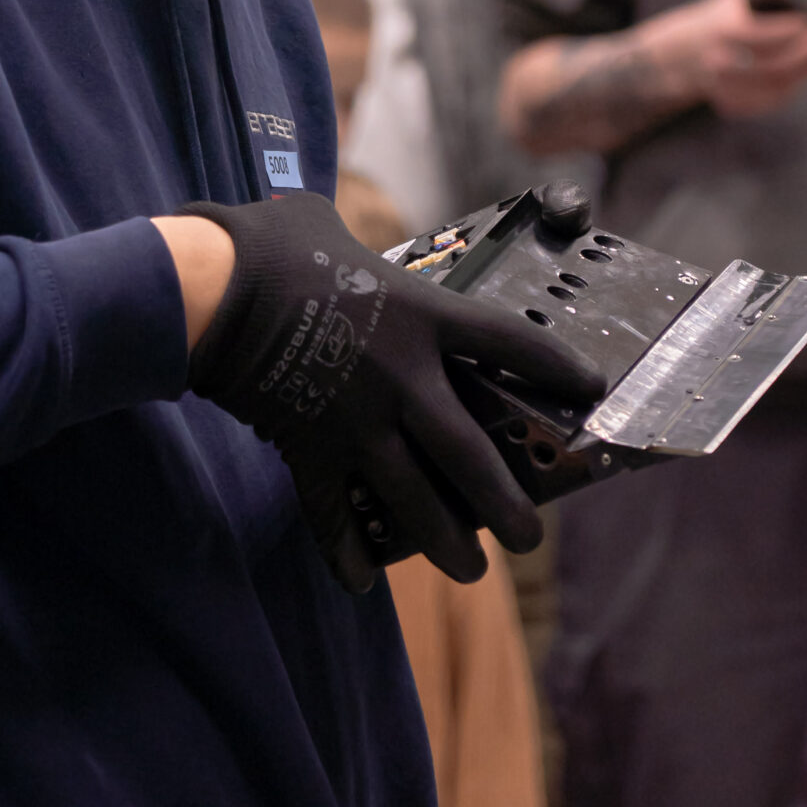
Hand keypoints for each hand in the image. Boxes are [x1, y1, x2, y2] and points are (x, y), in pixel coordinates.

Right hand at [182, 190, 605, 593]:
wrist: (215, 292)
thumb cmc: (270, 244)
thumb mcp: (327, 226)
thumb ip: (351, 244)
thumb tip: (329, 228)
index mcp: (420, 316)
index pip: (509, 343)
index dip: (556, 366)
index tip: (591, 388)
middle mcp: (403, 379)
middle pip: (471, 455)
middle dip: (505, 504)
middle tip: (529, 537)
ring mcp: (357, 422)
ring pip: (415, 499)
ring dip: (446, 541)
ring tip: (471, 570)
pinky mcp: (309, 449)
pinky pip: (331, 513)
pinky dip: (345, 550)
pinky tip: (360, 580)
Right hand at [642, 0, 806, 120]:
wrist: (680, 52)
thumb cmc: (720, 17)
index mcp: (720, 32)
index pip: (761, 35)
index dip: (790, 29)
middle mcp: (721, 62)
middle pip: (775, 65)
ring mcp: (725, 87)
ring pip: (776, 87)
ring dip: (806, 72)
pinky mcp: (730, 104)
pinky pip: (768, 102)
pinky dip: (791, 89)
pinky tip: (805, 74)